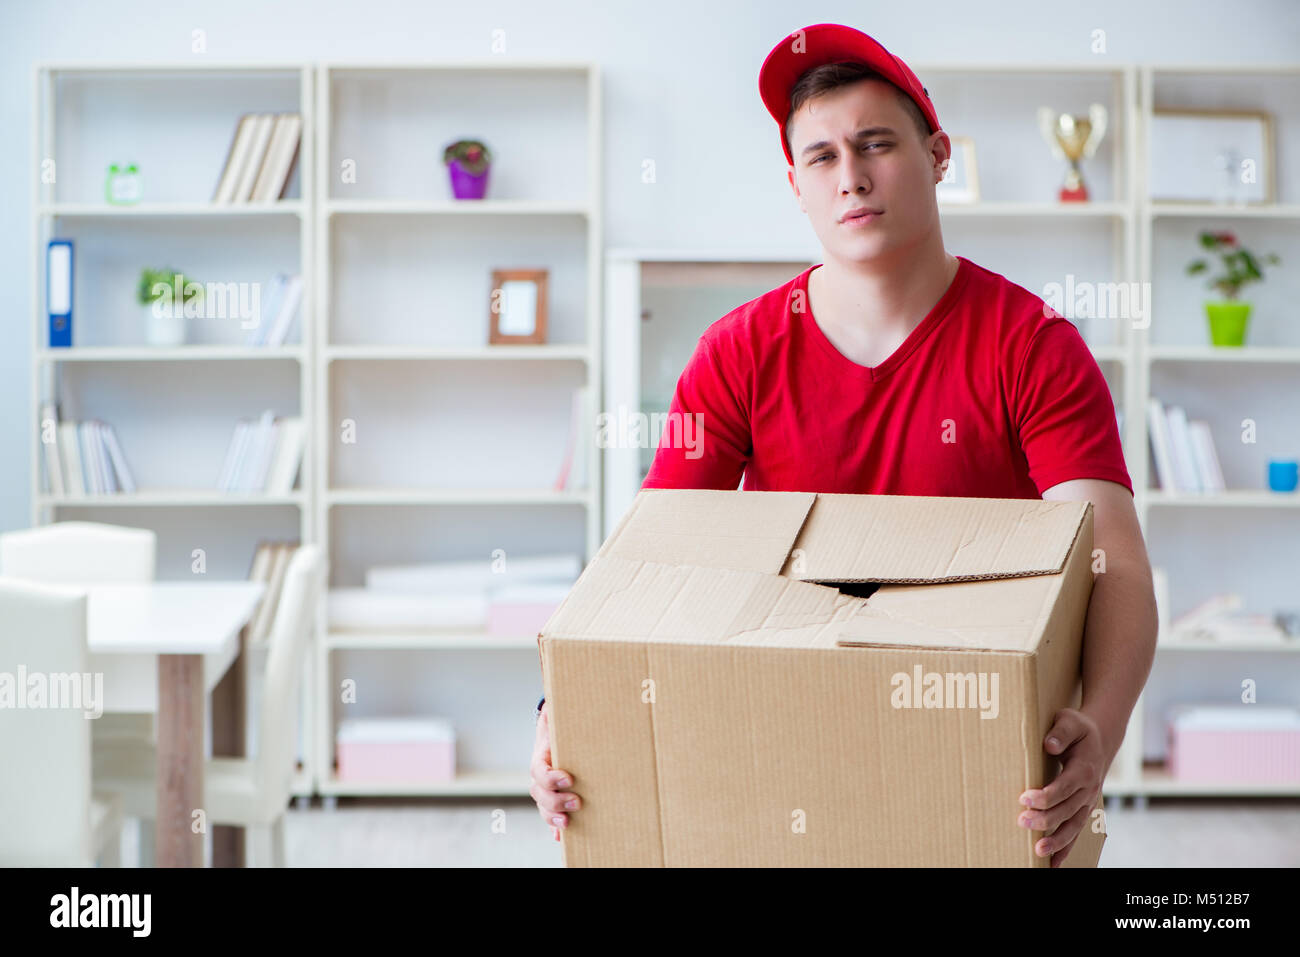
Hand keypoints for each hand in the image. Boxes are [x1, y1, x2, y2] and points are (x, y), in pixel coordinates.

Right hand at [530, 701, 581, 841]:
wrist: (559, 738)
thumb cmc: (562, 728)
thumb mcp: (559, 718)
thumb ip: (556, 710)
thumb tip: (556, 699)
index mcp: (540, 758)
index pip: (539, 771)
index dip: (550, 777)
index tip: (568, 778)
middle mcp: (539, 778)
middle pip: (539, 794)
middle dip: (556, 800)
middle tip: (577, 801)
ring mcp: (545, 791)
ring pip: (543, 808)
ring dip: (554, 817)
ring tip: (567, 822)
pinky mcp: (555, 801)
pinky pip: (551, 818)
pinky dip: (554, 829)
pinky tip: (560, 838)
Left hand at [1017, 708, 1106, 866]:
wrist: (1101, 739)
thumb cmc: (1079, 729)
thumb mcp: (1071, 720)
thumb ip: (1061, 731)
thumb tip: (1049, 744)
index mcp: (1085, 769)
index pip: (1064, 787)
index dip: (1046, 795)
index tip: (1024, 798)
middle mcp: (1089, 789)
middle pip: (1067, 810)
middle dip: (1045, 819)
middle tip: (1022, 822)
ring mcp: (1087, 802)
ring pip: (1073, 826)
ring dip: (1057, 841)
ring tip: (1038, 851)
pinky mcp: (1083, 809)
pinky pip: (1076, 832)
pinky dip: (1066, 849)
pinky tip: (1052, 864)